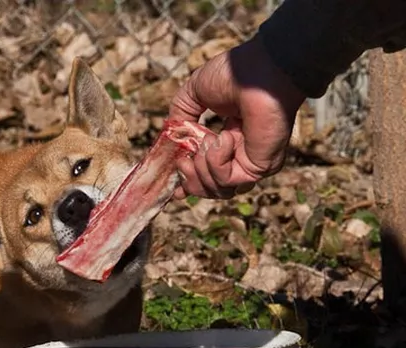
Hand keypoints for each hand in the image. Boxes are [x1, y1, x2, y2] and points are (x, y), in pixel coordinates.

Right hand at [169, 36, 306, 198]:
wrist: (259, 70)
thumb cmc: (233, 75)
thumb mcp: (194, 93)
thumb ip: (181, 116)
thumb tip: (172, 135)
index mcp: (230, 140)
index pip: (210, 174)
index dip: (190, 184)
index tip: (175, 189)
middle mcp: (243, 155)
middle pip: (211, 190)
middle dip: (190, 180)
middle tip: (184, 160)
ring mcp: (253, 163)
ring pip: (218, 191)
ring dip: (201, 168)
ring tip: (207, 140)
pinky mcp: (260, 168)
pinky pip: (226, 180)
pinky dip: (216, 161)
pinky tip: (223, 137)